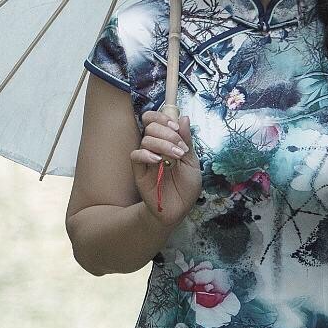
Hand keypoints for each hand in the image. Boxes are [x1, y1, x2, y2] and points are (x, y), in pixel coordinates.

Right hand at [130, 108, 200, 225]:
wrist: (180, 209)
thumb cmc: (187, 185)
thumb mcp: (192, 161)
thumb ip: (186, 140)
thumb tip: (183, 117)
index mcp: (166, 141)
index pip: (156, 119)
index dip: (163, 118)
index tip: (176, 127)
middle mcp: (154, 146)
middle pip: (151, 126)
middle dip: (167, 133)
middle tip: (180, 147)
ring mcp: (146, 158)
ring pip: (146, 139)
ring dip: (163, 144)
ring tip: (175, 157)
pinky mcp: (139, 171)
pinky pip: (135, 156)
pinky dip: (146, 154)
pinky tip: (158, 161)